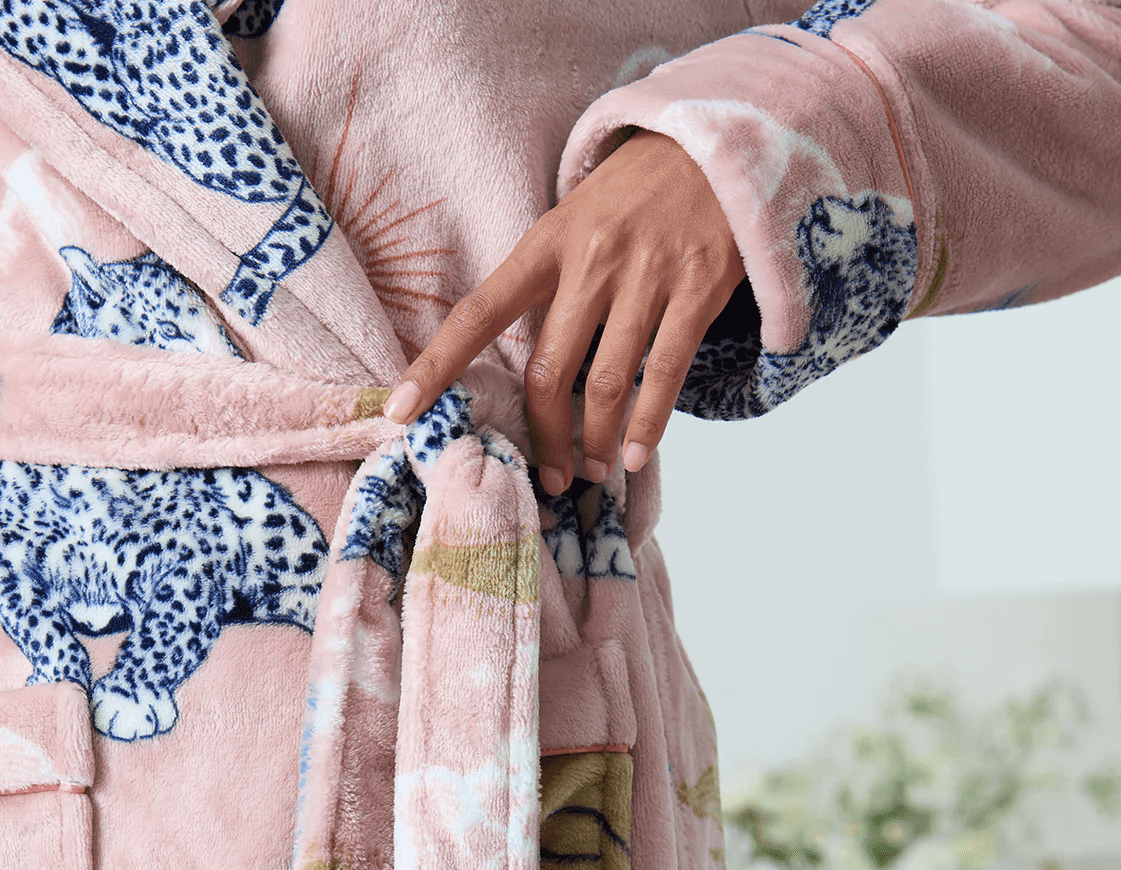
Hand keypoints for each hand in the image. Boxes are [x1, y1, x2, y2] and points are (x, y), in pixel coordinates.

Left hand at [382, 130, 745, 492]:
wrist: (720, 141)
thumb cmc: (635, 197)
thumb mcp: (577, 221)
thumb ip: (548, 286)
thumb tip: (524, 371)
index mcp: (546, 243)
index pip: (478, 312)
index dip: (436, 365)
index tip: (400, 411)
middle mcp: (591, 259)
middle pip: (548, 370)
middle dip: (545, 436)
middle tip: (550, 477)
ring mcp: (646, 274)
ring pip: (606, 383)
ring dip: (595, 442)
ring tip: (594, 472)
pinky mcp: (697, 288)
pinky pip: (666, 372)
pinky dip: (648, 425)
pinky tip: (634, 454)